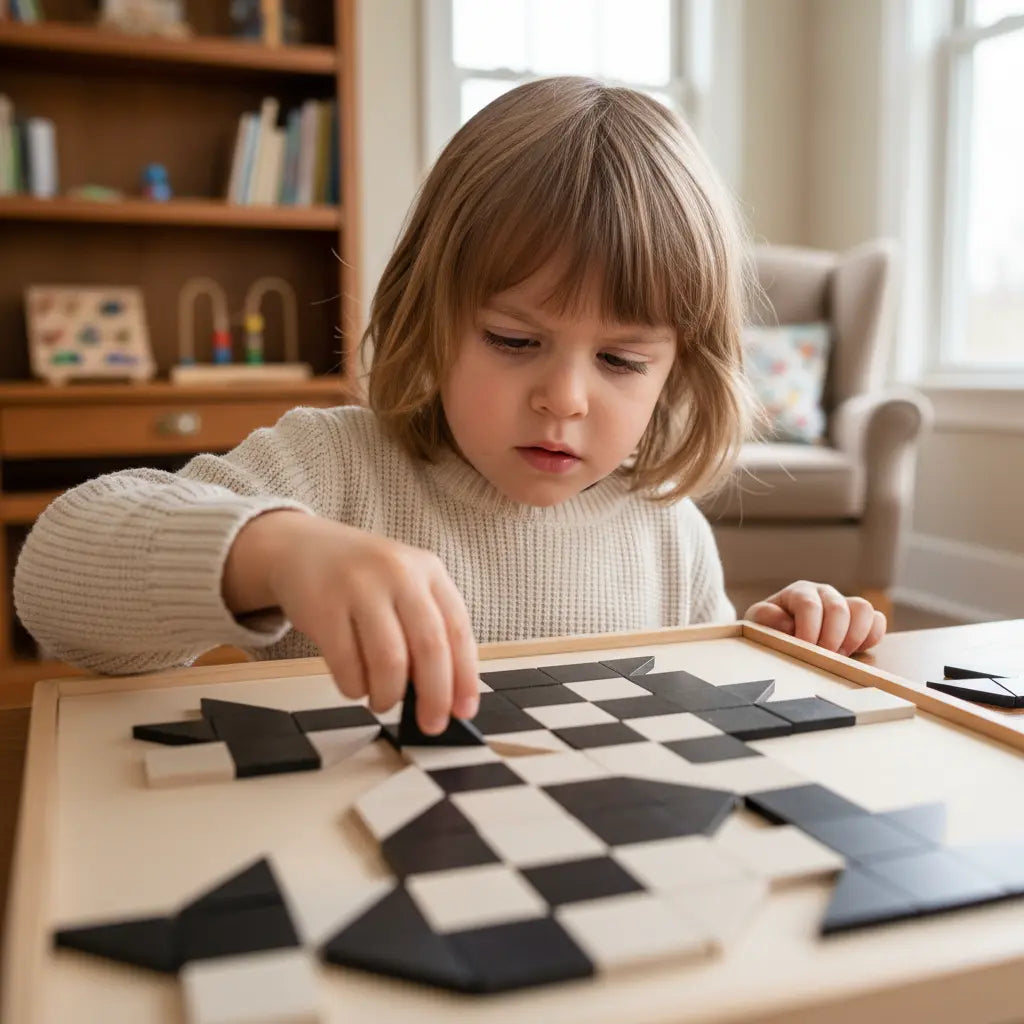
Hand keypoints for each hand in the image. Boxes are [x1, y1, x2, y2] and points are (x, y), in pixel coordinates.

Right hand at [225, 511, 479, 733]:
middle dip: (434, 696)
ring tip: (383, 701)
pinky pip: (347, 664)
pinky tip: (355, 686)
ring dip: (389, 694)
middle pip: (429, 646)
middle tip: (430, 724)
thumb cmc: (363, 579)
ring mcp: (360, 587)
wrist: (303, 548)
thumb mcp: (406, 586)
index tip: (464, 712)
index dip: (465, 677)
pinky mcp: (323, 606)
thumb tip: (447, 694)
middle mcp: (399, 573)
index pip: (458, 630)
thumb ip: (428, 628)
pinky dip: (354, 687)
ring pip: (389, 661)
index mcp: (429, 570)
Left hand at [743, 581, 886, 655]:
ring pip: (863, 610)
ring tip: (837, 655)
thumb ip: (765, 616)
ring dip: (853, 638)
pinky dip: (871, 637)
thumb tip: (787, 623)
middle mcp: (825, 594)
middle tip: (822, 658)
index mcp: (800, 592)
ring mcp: (845, 604)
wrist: (779, 631)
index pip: (809, 605)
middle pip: (839, 609)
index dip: (808, 630)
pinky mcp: (861, 619)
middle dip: (831, 639)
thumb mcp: (757, 620)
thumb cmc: (769, 625)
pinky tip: (854, 650)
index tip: (804, 649)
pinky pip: (877, 621)